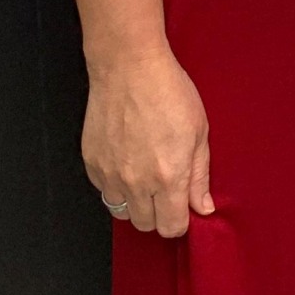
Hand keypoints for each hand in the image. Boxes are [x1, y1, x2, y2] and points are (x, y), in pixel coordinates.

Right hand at [82, 46, 215, 237]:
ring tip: (144, 175)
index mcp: (169, 177)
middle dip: (158, 213)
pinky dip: (115, 184)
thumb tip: (202, 207)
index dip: (179, 221)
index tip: (181, 208)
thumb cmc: (169, 92)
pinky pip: (104, 190)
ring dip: (135, 202)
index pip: (171, 227)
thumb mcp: (199, 131)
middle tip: (165, 189)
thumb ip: (199, 175)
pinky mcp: (92, 164)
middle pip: (145, 225)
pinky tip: (127, 160)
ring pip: (122, 211)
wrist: (129, 67)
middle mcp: (137, 183)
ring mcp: (111, 175)